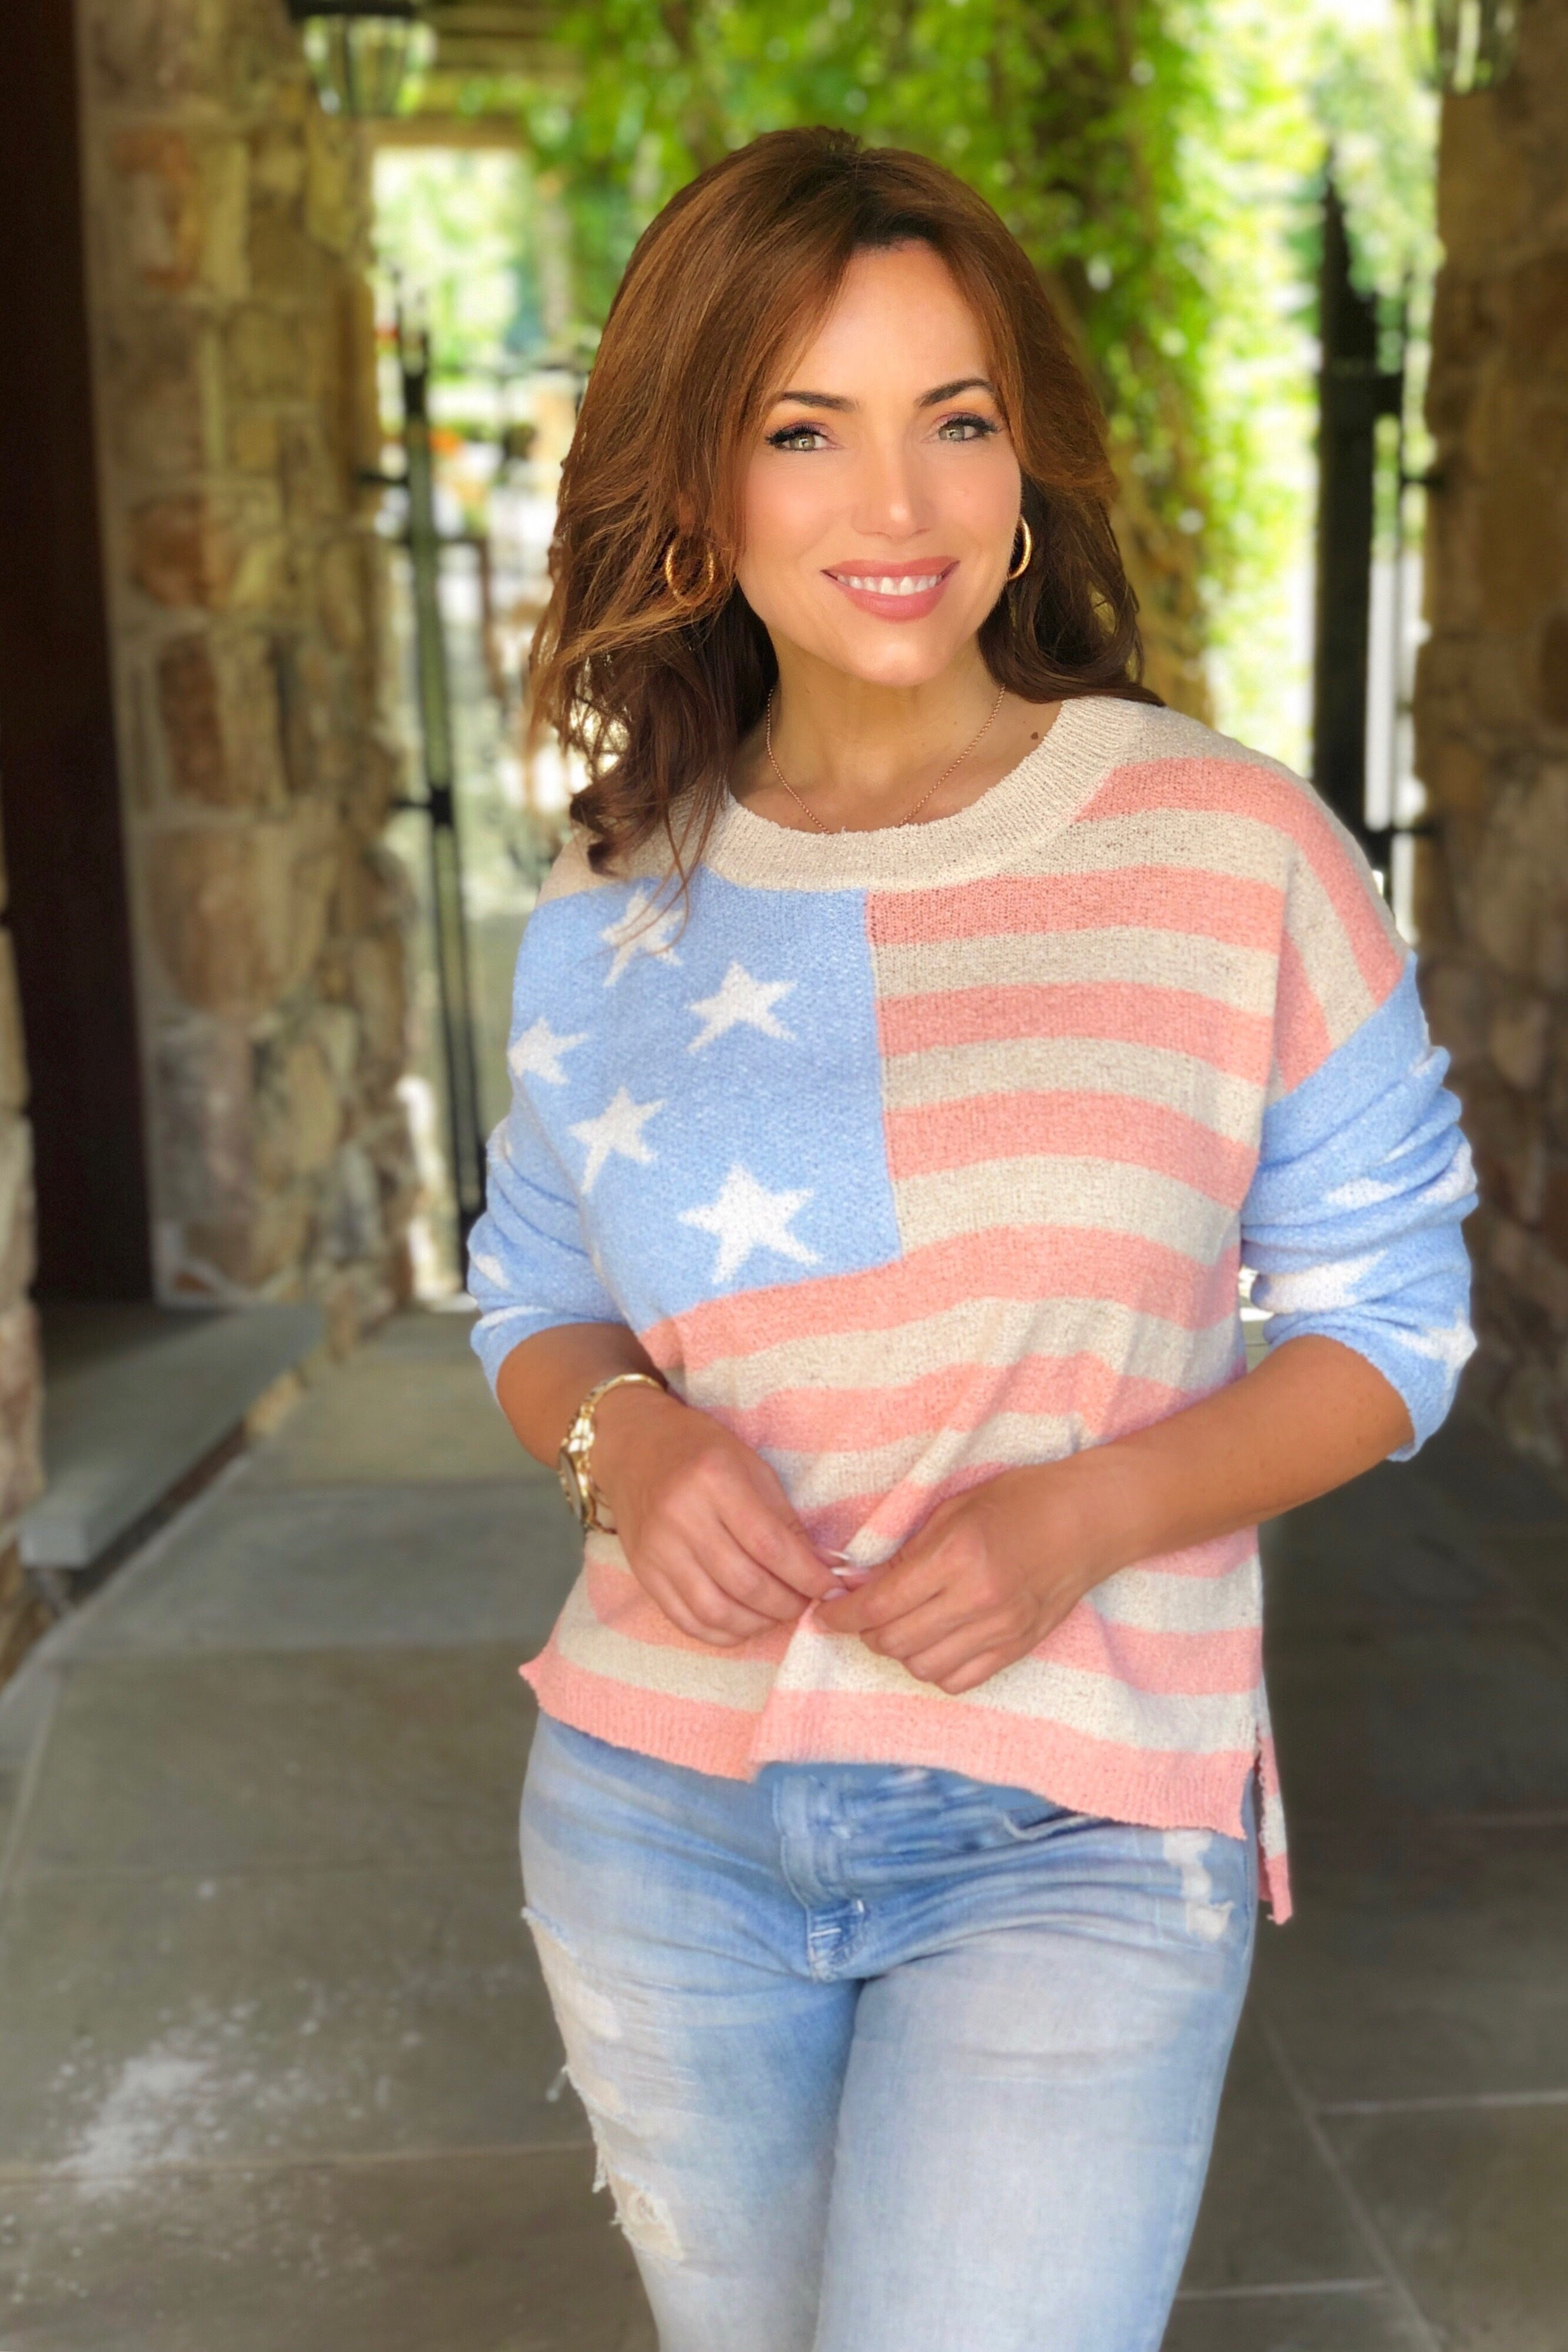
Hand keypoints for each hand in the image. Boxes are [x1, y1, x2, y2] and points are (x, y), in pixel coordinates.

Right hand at [592, 1384, 835, 1646]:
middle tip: (807, 1603)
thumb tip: (820, 1568)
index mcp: (714, 1479)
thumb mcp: (751, 1466)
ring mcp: (658, 1549)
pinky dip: (722, 1633)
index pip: (770, 1545)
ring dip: (758, 1623)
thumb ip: (784, 1519)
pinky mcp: (643, 1572)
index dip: (807, 1576)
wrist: (634, 1447)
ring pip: (716, 1610)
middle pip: (745, 1583)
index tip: (832, 1589)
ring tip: (778, 1613)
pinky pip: (686, 1620)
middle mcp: (681, 1517)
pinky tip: (744, 1623)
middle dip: (787, 1603)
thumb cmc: (701, 1450)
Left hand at [815, 1465, 1103, 1694]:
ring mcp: (1000, 1630)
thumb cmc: (1020, 1501)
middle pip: (893, 1641)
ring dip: (899, 1651)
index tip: (826, 1615)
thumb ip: (909, 1551)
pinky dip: (935, 1668)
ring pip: (922, 1667)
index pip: (878, 1605)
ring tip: (900, 1626)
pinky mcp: (1017, 1648)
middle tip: (863, 1614)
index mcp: (955, 1557)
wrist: (1089, 1520)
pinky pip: (959, 1680)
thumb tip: (863, 1585)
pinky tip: (934, 1644)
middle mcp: (977, 1600)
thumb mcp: (954, 1510)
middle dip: (866, 1632)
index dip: (841, 1616)